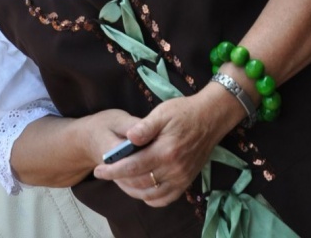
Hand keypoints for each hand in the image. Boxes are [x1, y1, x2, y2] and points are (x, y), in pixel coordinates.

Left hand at [93, 88, 238, 206]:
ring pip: (150, 194)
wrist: (211, 118)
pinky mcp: (186, 182)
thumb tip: (127, 138)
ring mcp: (181, 178)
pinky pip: (165, 199)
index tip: (98, 170)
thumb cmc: (184, 111)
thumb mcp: (162, 112)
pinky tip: (142, 189)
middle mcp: (174, 170)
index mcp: (165, 151)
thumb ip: (144, 127)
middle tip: (106, 173)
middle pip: (139, 182)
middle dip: (119, 180)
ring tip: (120, 179)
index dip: (113, 170)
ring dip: (132, 190)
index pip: (133, 167)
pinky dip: (150, 198)